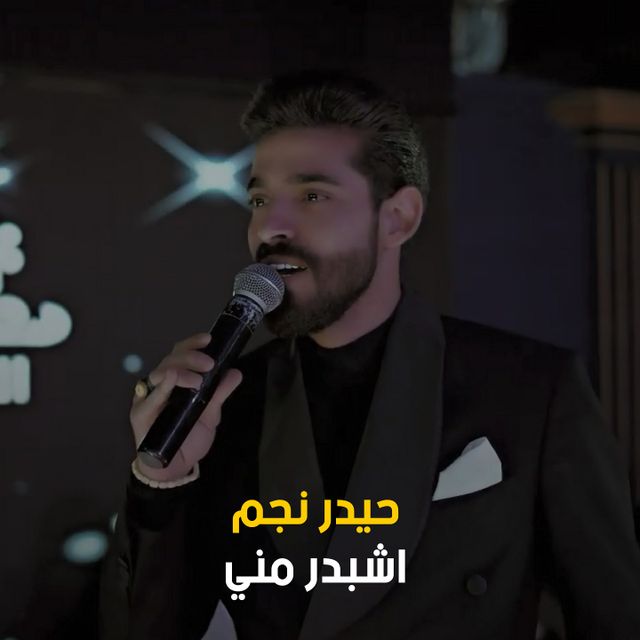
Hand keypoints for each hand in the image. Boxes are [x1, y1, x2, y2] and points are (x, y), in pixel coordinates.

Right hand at [130, 332, 241, 481]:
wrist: (175, 468)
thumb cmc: (189, 438)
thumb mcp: (210, 414)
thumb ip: (220, 393)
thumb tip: (234, 372)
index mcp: (176, 380)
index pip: (180, 354)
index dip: (192, 343)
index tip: (209, 339)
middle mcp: (160, 385)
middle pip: (170, 359)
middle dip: (191, 356)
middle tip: (209, 364)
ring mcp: (149, 398)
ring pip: (160, 372)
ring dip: (181, 371)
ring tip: (199, 380)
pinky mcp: (140, 414)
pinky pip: (149, 397)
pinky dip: (161, 387)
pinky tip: (171, 378)